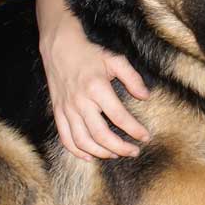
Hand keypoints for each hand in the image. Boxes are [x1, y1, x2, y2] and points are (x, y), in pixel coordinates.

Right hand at [40, 16, 149, 160]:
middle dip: (121, 148)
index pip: (119, 117)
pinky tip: (90, 156)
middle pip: (101, 135)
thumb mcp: (114, 60)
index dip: (134, 130)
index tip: (145, 137)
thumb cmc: (89, 54)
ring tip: (116, 154)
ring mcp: (67, 109)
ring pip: (84, 141)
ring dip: (102, 152)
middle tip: (134, 151)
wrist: (59, 47)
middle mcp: (81, 101)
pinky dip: (77, 151)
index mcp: (97, 88)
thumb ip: (132, 78)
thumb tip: (146, 96)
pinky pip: (66, 138)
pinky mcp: (58, 112)